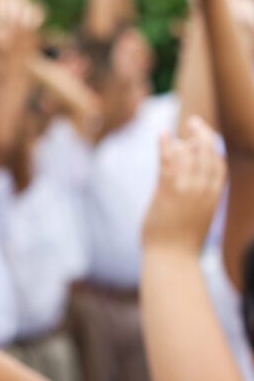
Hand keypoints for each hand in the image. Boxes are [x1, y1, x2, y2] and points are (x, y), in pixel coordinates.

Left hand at [142, 117, 225, 255]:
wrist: (171, 257)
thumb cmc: (180, 241)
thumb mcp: (197, 217)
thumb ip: (197, 199)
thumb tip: (189, 187)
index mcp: (214, 197)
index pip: (219, 165)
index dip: (213, 149)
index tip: (204, 139)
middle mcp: (205, 190)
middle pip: (209, 153)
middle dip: (203, 134)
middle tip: (193, 123)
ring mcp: (188, 189)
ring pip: (191, 153)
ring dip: (184, 138)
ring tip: (178, 130)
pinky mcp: (169, 190)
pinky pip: (169, 160)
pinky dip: (166, 144)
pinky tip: (162, 134)